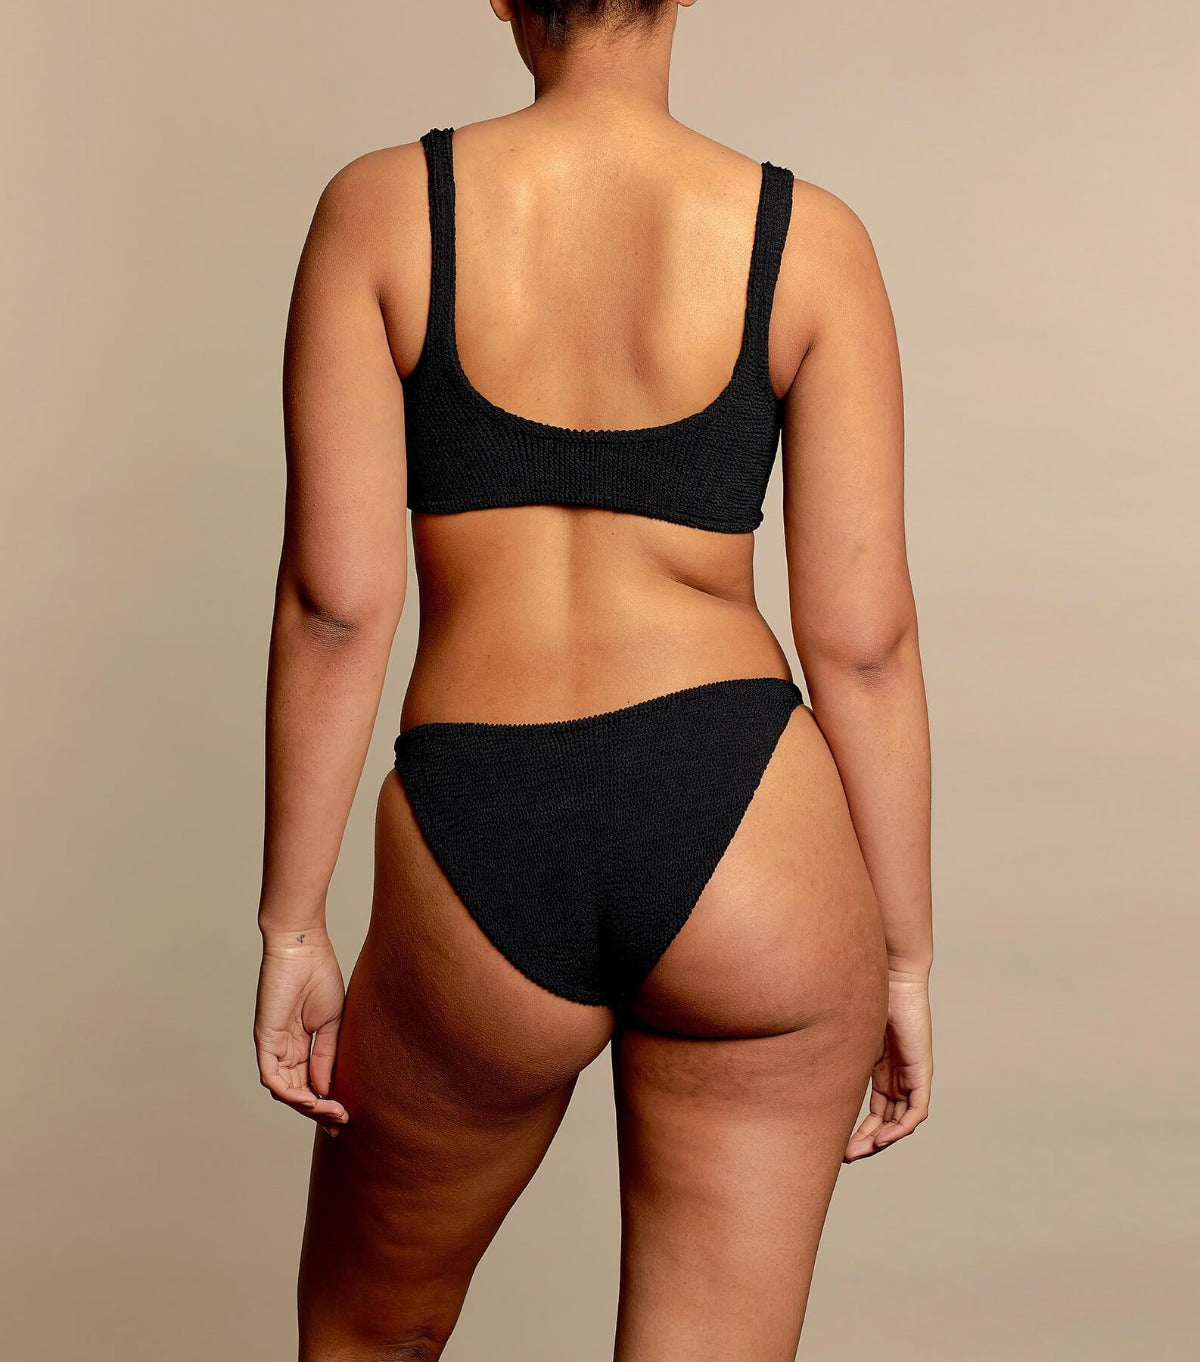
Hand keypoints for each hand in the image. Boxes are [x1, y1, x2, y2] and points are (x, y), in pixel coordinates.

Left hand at [254, 924, 349, 1136]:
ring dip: (306, 1106)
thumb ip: (326, 1056)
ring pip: (284, 1089)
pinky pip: (272, 1076)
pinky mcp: (265, 1039)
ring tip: (330, 1112)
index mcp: (300, 1043)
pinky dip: (290, 1092)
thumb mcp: (331, 1022)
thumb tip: (324, 1089)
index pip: (308, 1082)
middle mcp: (284, 1049)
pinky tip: (311, 1100)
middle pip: (297, 1091)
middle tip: (339, 1122)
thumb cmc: (319, 976)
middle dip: (317, 1111)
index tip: (344, 1118)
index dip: (324, 1103)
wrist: (303, 948)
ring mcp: (273, 1045)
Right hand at [844, 967, 931, 1161]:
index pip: (876, 1110)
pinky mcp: (921, 1069)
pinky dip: (901, 1127)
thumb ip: (832, 1053)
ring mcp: (911, 1073)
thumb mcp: (844, 1034)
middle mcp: (898, 1074)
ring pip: (901, 1120)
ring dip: (882, 1140)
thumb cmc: (864, 994)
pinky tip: (883, 1138)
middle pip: (887, 1120)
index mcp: (881, 1068)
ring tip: (860, 1151)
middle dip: (868, 1142)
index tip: (841, 1148)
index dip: (860, 1131)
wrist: (891, 974)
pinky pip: (917, 1110)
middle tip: (847, 1157)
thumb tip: (787, 1058)